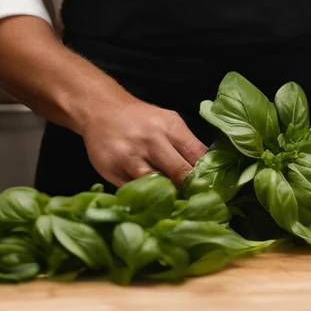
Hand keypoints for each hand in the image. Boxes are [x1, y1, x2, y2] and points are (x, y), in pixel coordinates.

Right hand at [80, 95, 207, 188]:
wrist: (100, 109)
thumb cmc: (140, 119)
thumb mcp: (168, 121)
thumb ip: (186, 144)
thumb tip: (208, 171)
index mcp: (170, 126)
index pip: (197, 156)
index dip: (206, 175)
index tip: (210, 188)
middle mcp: (151, 140)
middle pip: (180, 174)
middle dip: (189, 189)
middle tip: (193, 200)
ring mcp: (130, 157)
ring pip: (157, 187)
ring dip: (166, 196)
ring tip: (171, 201)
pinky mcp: (112, 171)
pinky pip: (134, 192)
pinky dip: (144, 197)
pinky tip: (149, 199)